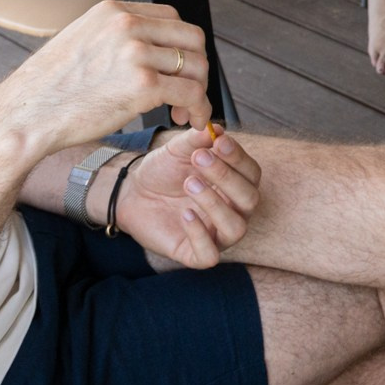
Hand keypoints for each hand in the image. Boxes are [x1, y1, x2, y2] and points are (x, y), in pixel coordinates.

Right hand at [0, 0, 209, 159]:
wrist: (25, 116)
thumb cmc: (48, 89)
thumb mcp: (81, 42)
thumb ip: (114, 38)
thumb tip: (145, 48)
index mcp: (112, 11)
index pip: (170, 17)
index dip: (181, 45)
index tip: (178, 69)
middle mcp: (126, 25)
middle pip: (191, 38)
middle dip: (196, 67)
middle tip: (188, 94)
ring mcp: (135, 53)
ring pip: (195, 66)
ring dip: (198, 92)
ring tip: (185, 113)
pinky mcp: (143, 85)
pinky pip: (191, 93)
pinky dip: (200, 109)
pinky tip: (191, 122)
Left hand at [117, 127, 262, 266]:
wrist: (132, 193)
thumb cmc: (163, 172)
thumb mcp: (178, 151)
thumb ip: (196, 140)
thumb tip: (216, 129)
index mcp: (235, 184)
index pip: (252, 173)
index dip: (238, 157)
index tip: (218, 142)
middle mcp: (233, 211)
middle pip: (249, 199)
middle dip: (227, 177)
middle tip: (199, 158)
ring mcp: (217, 234)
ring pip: (236, 228)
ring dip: (216, 204)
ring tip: (190, 184)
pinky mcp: (195, 254)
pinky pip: (209, 254)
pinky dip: (200, 235)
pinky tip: (185, 214)